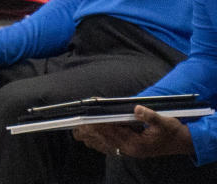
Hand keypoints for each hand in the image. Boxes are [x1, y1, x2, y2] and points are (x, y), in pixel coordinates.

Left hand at [72, 106, 194, 157]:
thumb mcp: (165, 122)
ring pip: (104, 145)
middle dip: (91, 131)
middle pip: (104, 140)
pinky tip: (88, 135)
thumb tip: (137, 108)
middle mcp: (130, 149)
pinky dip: (97, 141)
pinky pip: (108, 147)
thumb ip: (150, 115)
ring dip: (91, 136)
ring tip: (77, 128)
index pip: (113, 133)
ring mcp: (128, 151)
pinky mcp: (128, 149)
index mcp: (136, 144)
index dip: (99, 124)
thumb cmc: (172, 131)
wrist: (181, 143)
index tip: (87, 118)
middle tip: (77, 121)